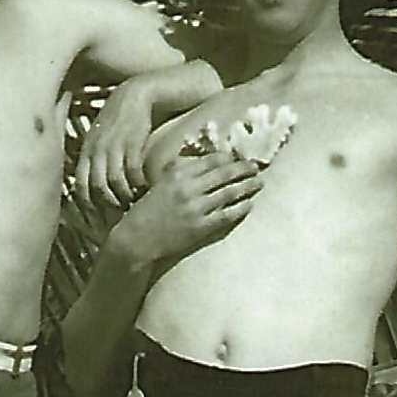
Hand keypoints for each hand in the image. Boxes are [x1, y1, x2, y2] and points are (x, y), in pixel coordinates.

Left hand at [75, 83, 152, 207]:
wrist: (136, 94)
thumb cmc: (118, 119)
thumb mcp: (99, 136)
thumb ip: (94, 156)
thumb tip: (93, 181)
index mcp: (86, 150)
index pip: (80, 185)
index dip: (87, 204)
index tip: (98, 215)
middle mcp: (97, 150)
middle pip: (97, 186)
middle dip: (108, 204)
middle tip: (120, 213)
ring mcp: (113, 146)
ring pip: (114, 181)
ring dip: (125, 196)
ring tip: (134, 202)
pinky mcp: (131, 143)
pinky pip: (132, 171)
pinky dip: (138, 184)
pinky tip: (145, 187)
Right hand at [117, 153, 261, 265]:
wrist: (136, 239)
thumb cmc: (146, 210)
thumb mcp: (160, 182)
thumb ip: (179, 170)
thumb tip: (204, 162)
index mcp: (177, 174)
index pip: (211, 160)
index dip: (229, 158)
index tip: (239, 157)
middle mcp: (188, 188)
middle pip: (224, 173)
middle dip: (244, 169)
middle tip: (256, 167)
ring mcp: (195, 208)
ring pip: (229, 192)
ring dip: (247, 186)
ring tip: (259, 182)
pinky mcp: (200, 227)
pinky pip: (227, 214)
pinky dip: (240, 207)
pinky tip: (249, 203)